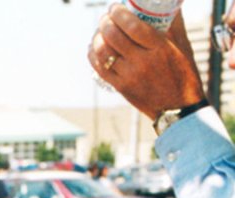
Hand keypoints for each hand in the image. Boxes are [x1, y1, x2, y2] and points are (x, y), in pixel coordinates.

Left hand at [88, 5, 204, 117]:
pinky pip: (99, 68)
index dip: (119, 13)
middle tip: (105, 17)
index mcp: (160, 48)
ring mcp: (129, 75)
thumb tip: (168, 5)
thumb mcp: (183, 47)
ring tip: (99, 32)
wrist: (178, 108)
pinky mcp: (121, 87)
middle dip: (105, 22)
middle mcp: (143, 61)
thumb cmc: (183, 74)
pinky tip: (94, 48)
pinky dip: (93, 55)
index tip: (114, 7)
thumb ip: (173, 25)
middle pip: (113, 36)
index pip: (132, 25)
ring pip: (103, 52)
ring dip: (96, 38)